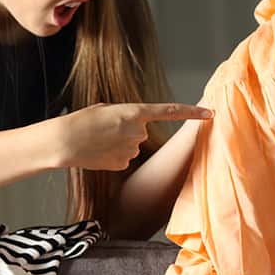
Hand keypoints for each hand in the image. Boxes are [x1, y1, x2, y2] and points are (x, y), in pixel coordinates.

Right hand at [57, 103, 211, 170]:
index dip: (192, 112)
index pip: (170, 111)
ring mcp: (132, 149)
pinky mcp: (124, 164)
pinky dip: (113, 156)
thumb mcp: (107, 109)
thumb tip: (136, 130)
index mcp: (134, 112)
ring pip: (132, 146)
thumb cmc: (82, 121)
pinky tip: (99, 153)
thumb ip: (127, 117)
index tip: (210, 114)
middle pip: (141, 132)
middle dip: (127, 132)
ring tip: (99, 141)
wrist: (65, 141)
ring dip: (119, 144)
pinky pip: (124, 159)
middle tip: (106, 130)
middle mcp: (138, 131)